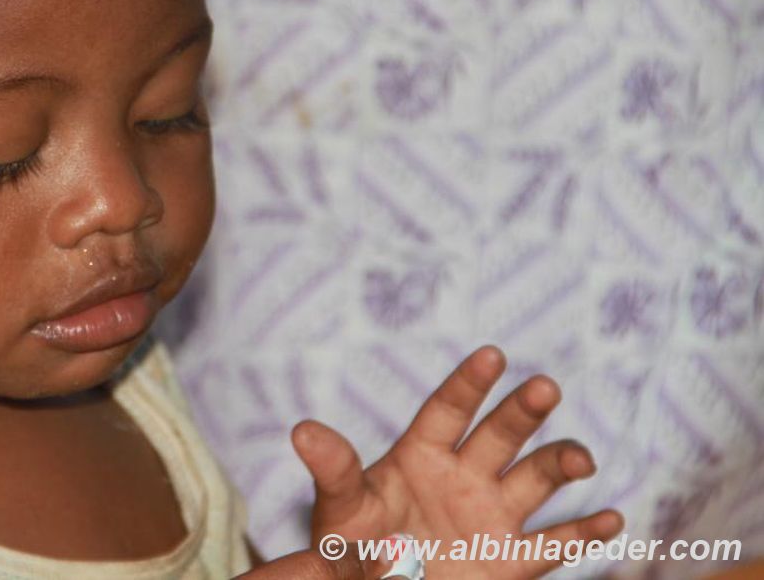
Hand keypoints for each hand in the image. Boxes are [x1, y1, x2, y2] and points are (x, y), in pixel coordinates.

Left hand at [292, 346, 621, 578]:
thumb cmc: (349, 552)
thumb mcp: (339, 512)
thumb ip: (333, 473)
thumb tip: (301, 430)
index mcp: (419, 457)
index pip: (446, 410)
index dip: (468, 384)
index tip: (492, 355)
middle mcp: (462, 478)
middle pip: (499, 435)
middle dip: (522, 412)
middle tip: (544, 388)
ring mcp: (490, 517)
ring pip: (536, 480)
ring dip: (560, 463)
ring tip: (579, 459)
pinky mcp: (509, 563)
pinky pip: (554, 546)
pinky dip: (585, 533)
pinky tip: (612, 519)